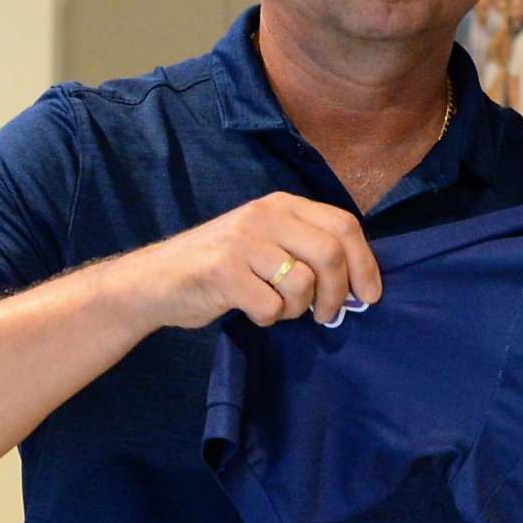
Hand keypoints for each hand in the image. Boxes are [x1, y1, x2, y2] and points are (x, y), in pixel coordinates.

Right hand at [114, 192, 381, 329]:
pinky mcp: (222, 270)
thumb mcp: (266, 242)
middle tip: (328, 316)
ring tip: (277, 308)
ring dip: (298, 309)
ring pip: (304, 283)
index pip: (344, 225)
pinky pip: (271, 306)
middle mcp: (263, 214)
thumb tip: (360, 283)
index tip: (369, 295)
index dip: (365, 263)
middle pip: (331, 254)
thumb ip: (307, 250)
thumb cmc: (220, 267)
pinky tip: (251, 310)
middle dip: (338, 294)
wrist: (153, 282)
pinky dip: (268, 318)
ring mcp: (241, 240)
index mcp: (281, 204)